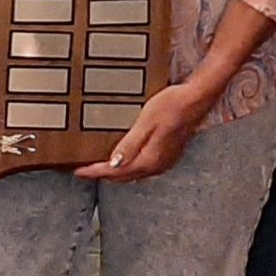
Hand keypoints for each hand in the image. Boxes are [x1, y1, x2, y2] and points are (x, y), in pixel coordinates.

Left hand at [75, 80, 214, 182]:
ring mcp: (164, 162)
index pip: (114, 171)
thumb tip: (113, 164)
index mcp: (149, 159)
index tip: (77, 171)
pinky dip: (129, 167)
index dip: (94, 172)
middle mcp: (156, 165)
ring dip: (116, 172)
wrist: (197, 99)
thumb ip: (130, 145)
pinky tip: (125, 159)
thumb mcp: (146, 121)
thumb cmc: (172, 105)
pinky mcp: (169, 155)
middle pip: (123, 176)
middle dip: (102, 174)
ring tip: (100, 166)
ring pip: (133, 174)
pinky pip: (143, 168)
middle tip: (84, 170)